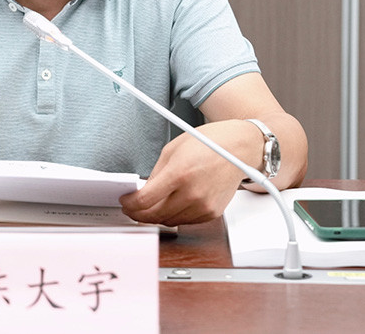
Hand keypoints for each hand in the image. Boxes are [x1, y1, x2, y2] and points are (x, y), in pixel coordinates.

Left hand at [119, 123, 249, 225]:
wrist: (239, 148)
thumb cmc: (209, 143)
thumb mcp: (172, 149)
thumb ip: (156, 173)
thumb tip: (142, 190)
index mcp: (179, 174)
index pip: (145, 200)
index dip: (130, 203)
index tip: (125, 201)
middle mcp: (192, 193)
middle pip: (155, 215)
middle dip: (138, 213)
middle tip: (131, 208)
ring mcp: (203, 206)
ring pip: (169, 221)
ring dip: (156, 216)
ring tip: (149, 207)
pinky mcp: (212, 212)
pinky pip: (186, 221)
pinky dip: (174, 216)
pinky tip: (170, 206)